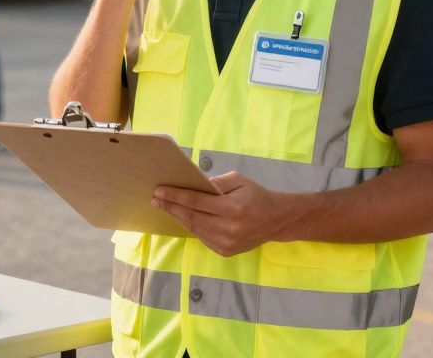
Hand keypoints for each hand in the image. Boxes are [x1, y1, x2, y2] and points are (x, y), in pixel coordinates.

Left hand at [153, 172, 290, 256]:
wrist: (277, 220)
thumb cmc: (257, 195)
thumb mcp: (238, 181)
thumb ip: (214, 183)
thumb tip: (191, 185)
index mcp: (231, 209)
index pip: (196, 202)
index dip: (175, 196)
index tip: (159, 191)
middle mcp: (228, 229)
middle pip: (191, 217)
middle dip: (171, 207)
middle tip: (156, 199)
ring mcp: (226, 243)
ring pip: (194, 229)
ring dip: (178, 217)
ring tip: (165, 207)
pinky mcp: (225, 251)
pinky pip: (202, 237)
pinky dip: (191, 227)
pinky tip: (183, 218)